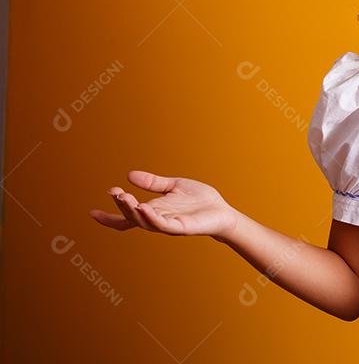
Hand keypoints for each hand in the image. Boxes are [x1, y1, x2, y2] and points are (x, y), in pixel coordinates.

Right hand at [89, 170, 238, 238]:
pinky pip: (163, 225)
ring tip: (125, 199)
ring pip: (145, 221)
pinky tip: (145, 208)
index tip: (92, 212)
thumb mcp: (173, 186)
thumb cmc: (199, 201)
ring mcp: (168, 225)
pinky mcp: (181, 227)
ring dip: (134, 211)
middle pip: (132, 218)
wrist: (221, 211)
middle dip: (121, 207)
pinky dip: (152, 217)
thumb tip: (129, 175)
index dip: (109, 217)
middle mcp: (157, 219)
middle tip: (115, 193)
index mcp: (153, 210)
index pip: (126, 217)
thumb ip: (153, 183)